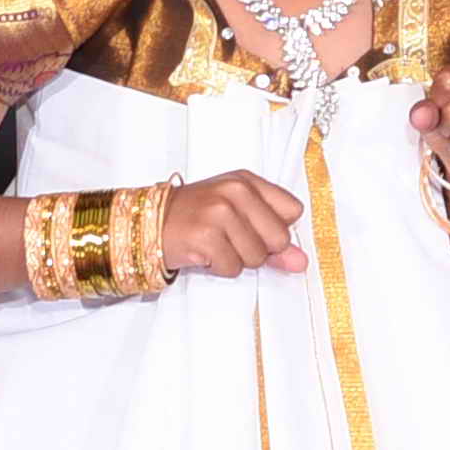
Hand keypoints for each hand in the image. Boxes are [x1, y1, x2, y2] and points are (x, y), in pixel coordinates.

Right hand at [160, 172, 311, 280]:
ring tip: (215, 245)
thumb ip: (272, 240)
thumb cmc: (194, 218)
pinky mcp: (205, 236)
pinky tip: (203, 253)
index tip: (253, 229)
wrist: (148, 223)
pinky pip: (232, 268)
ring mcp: (219, 212)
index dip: (276, 229)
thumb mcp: (237, 218)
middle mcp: (235, 191)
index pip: (293, 211)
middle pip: (279, 238)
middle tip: (231, 240)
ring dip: (236, 260)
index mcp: (247, 181)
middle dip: (258, 250)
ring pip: (256, 257)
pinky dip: (218, 268)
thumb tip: (301, 262)